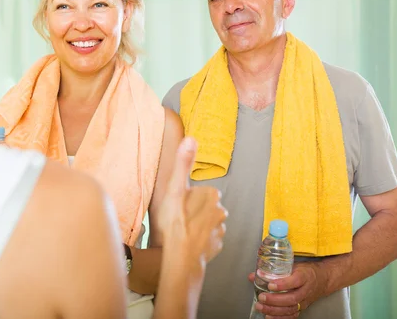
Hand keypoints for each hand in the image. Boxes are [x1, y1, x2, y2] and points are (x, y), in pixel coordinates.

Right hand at [158, 137, 227, 265]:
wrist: (181, 257)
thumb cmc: (176, 223)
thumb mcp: (175, 189)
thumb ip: (183, 164)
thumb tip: (190, 138)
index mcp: (212, 195)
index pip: (199, 191)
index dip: (186, 197)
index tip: (177, 206)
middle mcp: (221, 210)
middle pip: (203, 206)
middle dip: (193, 210)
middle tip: (177, 219)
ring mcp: (220, 230)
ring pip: (206, 222)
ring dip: (196, 225)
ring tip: (182, 232)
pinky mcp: (217, 246)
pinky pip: (207, 238)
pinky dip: (199, 240)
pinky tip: (188, 242)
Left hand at [247, 262, 327, 317]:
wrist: (322, 279)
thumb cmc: (304, 271)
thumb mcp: (292, 266)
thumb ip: (273, 270)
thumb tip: (252, 275)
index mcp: (304, 276)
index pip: (295, 281)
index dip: (283, 284)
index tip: (270, 285)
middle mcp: (305, 290)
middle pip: (292, 298)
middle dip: (275, 299)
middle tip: (262, 297)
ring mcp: (305, 301)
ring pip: (291, 308)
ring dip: (275, 310)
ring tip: (261, 307)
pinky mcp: (302, 308)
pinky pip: (292, 315)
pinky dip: (280, 317)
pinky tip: (269, 316)